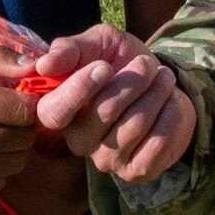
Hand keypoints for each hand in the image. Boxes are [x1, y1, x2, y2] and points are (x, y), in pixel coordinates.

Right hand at [35, 25, 196, 181]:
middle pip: (104, 112)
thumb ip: (70, 49)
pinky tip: (169, 103)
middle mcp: (77, 140)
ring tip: (164, 77)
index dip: (78, 89)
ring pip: (135, 125)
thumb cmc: (123, 62)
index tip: (104, 66)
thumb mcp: (97, 44)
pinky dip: (170, 114)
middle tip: (147, 64)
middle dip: (133, 81)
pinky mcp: (135, 170)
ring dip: (156, 93)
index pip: (54, 113)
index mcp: (59, 110)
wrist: (164, 83)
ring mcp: (105, 159)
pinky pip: (157, 144)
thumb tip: (44, 64)